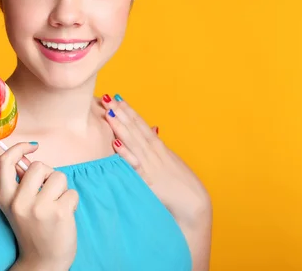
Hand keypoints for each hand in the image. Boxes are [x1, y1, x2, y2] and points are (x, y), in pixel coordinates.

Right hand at [0, 142, 78, 270]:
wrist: (43, 262)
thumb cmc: (33, 229)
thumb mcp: (16, 207)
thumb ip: (21, 183)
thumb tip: (29, 155)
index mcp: (5, 197)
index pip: (5, 162)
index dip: (19, 147)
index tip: (32, 147)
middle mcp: (20, 201)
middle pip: (39, 166)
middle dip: (48, 175)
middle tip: (48, 192)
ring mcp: (40, 208)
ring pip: (59, 177)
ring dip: (62, 189)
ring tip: (56, 205)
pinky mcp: (60, 213)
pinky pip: (72, 192)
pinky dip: (72, 202)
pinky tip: (65, 215)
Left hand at [100, 95, 211, 228]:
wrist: (194, 203)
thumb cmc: (181, 182)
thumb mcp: (170, 158)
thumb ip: (159, 145)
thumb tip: (154, 128)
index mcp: (158, 146)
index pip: (141, 124)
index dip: (129, 110)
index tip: (117, 98)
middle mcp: (154, 151)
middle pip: (135, 128)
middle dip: (120, 113)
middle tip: (107, 98)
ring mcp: (150, 164)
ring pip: (133, 141)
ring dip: (120, 127)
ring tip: (109, 113)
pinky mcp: (148, 179)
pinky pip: (134, 165)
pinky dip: (125, 153)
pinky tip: (115, 143)